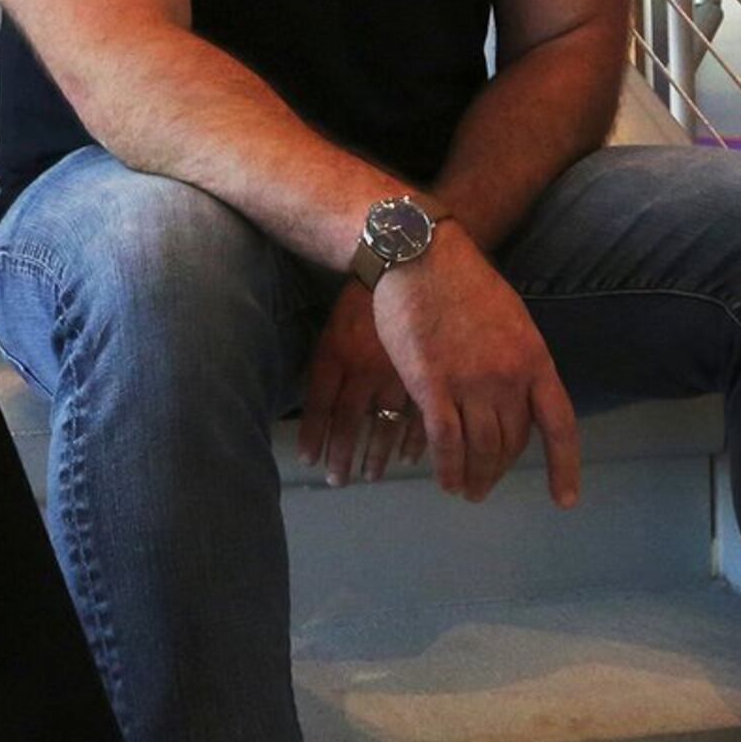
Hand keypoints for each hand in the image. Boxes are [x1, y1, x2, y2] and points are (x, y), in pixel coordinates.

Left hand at [296, 283, 426, 486]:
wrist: (411, 261)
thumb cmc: (365, 295)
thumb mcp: (335, 328)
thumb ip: (326, 367)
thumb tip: (321, 408)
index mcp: (336, 355)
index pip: (320, 406)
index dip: (314, 437)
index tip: (311, 462)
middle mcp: (364, 369)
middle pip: (349, 424)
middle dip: (343, 457)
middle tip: (340, 481)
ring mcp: (399, 373)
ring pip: (385, 426)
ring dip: (376, 455)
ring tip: (371, 476)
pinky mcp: (429, 373)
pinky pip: (420, 417)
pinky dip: (412, 440)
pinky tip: (407, 456)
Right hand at [366, 230, 581, 506]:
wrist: (421, 255)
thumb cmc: (462, 281)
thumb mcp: (511, 318)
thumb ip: (516, 359)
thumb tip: (517, 393)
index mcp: (534, 359)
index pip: (558, 425)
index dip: (564, 466)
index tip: (565, 500)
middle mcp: (509, 377)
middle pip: (512, 442)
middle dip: (499, 470)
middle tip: (486, 485)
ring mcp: (471, 383)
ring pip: (480, 449)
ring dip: (475, 477)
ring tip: (467, 490)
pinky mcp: (432, 386)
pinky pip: (445, 442)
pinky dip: (447, 468)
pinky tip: (445, 481)